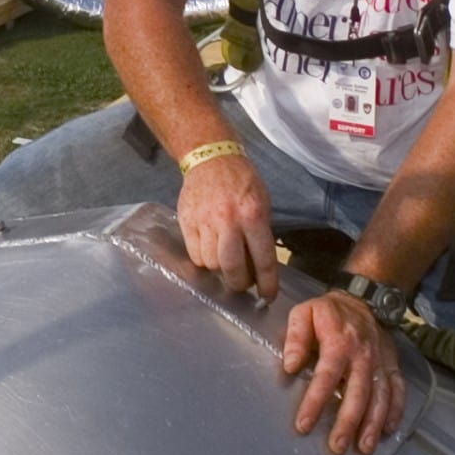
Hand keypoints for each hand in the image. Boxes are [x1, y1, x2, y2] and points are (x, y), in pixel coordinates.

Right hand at [175, 154, 278, 299]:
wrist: (211, 158)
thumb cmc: (241, 181)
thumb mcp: (262, 203)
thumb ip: (260, 234)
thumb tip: (258, 267)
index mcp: (253, 215)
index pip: (263, 259)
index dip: (267, 283)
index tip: (267, 296)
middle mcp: (228, 220)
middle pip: (232, 268)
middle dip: (239, 283)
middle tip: (243, 282)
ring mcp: (204, 221)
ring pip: (211, 264)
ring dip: (220, 268)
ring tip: (225, 259)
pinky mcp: (186, 221)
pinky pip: (194, 254)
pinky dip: (203, 258)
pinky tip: (210, 248)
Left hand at [283, 290, 406, 454]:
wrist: (364, 299)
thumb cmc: (328, 312)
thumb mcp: (303, 313)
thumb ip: (295, 338)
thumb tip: (290, 365)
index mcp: (339, 342)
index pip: (326, 377)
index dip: (315, 402)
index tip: (304, 425)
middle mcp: (363, 355)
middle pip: (357, 393)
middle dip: (348, 422)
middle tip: (337, 446)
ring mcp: (380, 362)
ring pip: (380, 397)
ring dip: (373, 424)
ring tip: (364, 448)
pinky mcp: (392, 366)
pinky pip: (398, 391)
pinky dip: (396, 412)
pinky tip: (388, 431)